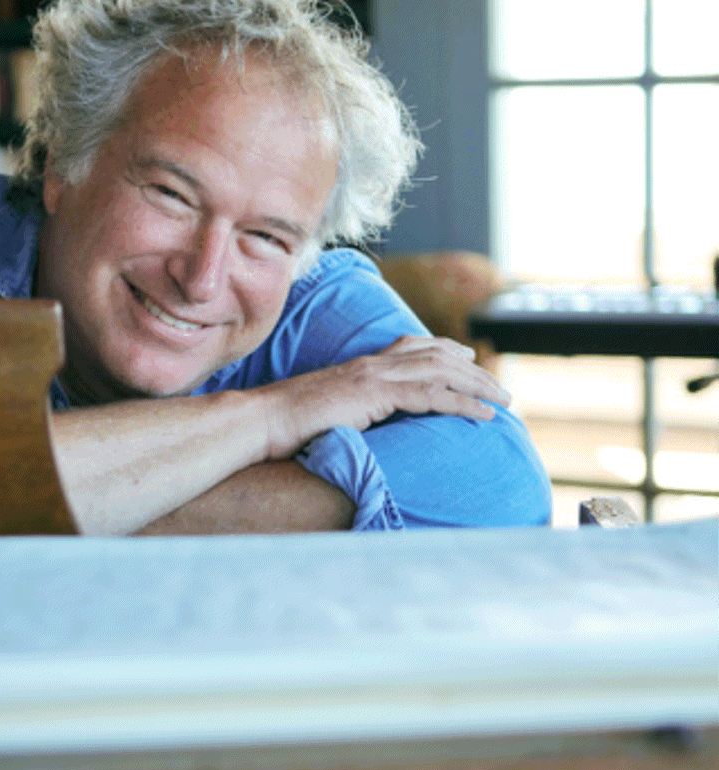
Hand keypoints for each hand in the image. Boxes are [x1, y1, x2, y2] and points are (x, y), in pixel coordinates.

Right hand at [264, 335, 510, 458]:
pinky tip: (484, 415)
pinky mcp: (376, 394)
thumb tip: (364, 423)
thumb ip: (352, 408)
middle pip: (437, 355)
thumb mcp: (328, 410)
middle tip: (501, 387)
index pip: (412, 345)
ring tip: (504, 401)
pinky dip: (463, 404)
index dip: (446, 349)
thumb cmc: (289, 423)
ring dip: (478, 386)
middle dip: (474, 371)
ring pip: (441, 371)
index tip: (470, 358)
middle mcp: (372, 363)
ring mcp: (374, 375)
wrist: (265, 420)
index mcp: (361, 364)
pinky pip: (431, 396)